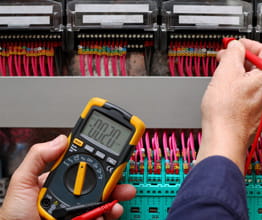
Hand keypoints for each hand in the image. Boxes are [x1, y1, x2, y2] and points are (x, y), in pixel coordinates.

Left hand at [0, 135, 135, 219]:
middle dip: (114, 173)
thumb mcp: (22, 182)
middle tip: (122, 170)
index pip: (83, 163)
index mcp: (61, 179)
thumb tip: (61, 139)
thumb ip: (38, 158)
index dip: (97, 156)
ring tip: (124, 191)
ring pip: (105, 196)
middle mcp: (73, 192)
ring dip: (118, 192)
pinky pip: (103, 214)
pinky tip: (113, 208)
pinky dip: (112, 211)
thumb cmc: (15, 216)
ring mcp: (80, 208)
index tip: (109, 150)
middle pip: (99, 179)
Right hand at [197, 39, 261, 173]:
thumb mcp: (226, 72)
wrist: (224, 139)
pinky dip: (242, 87)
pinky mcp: (260, 113)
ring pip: (256, 79)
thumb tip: (235, 46)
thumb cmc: (226, 113)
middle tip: (225, 59)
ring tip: (223, 75)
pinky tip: (228, 90)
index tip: (234, 45)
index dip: (247, 44)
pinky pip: (254, 93)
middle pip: (261, 65)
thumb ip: (233, 52)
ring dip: (240, 73)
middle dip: (241, 59)